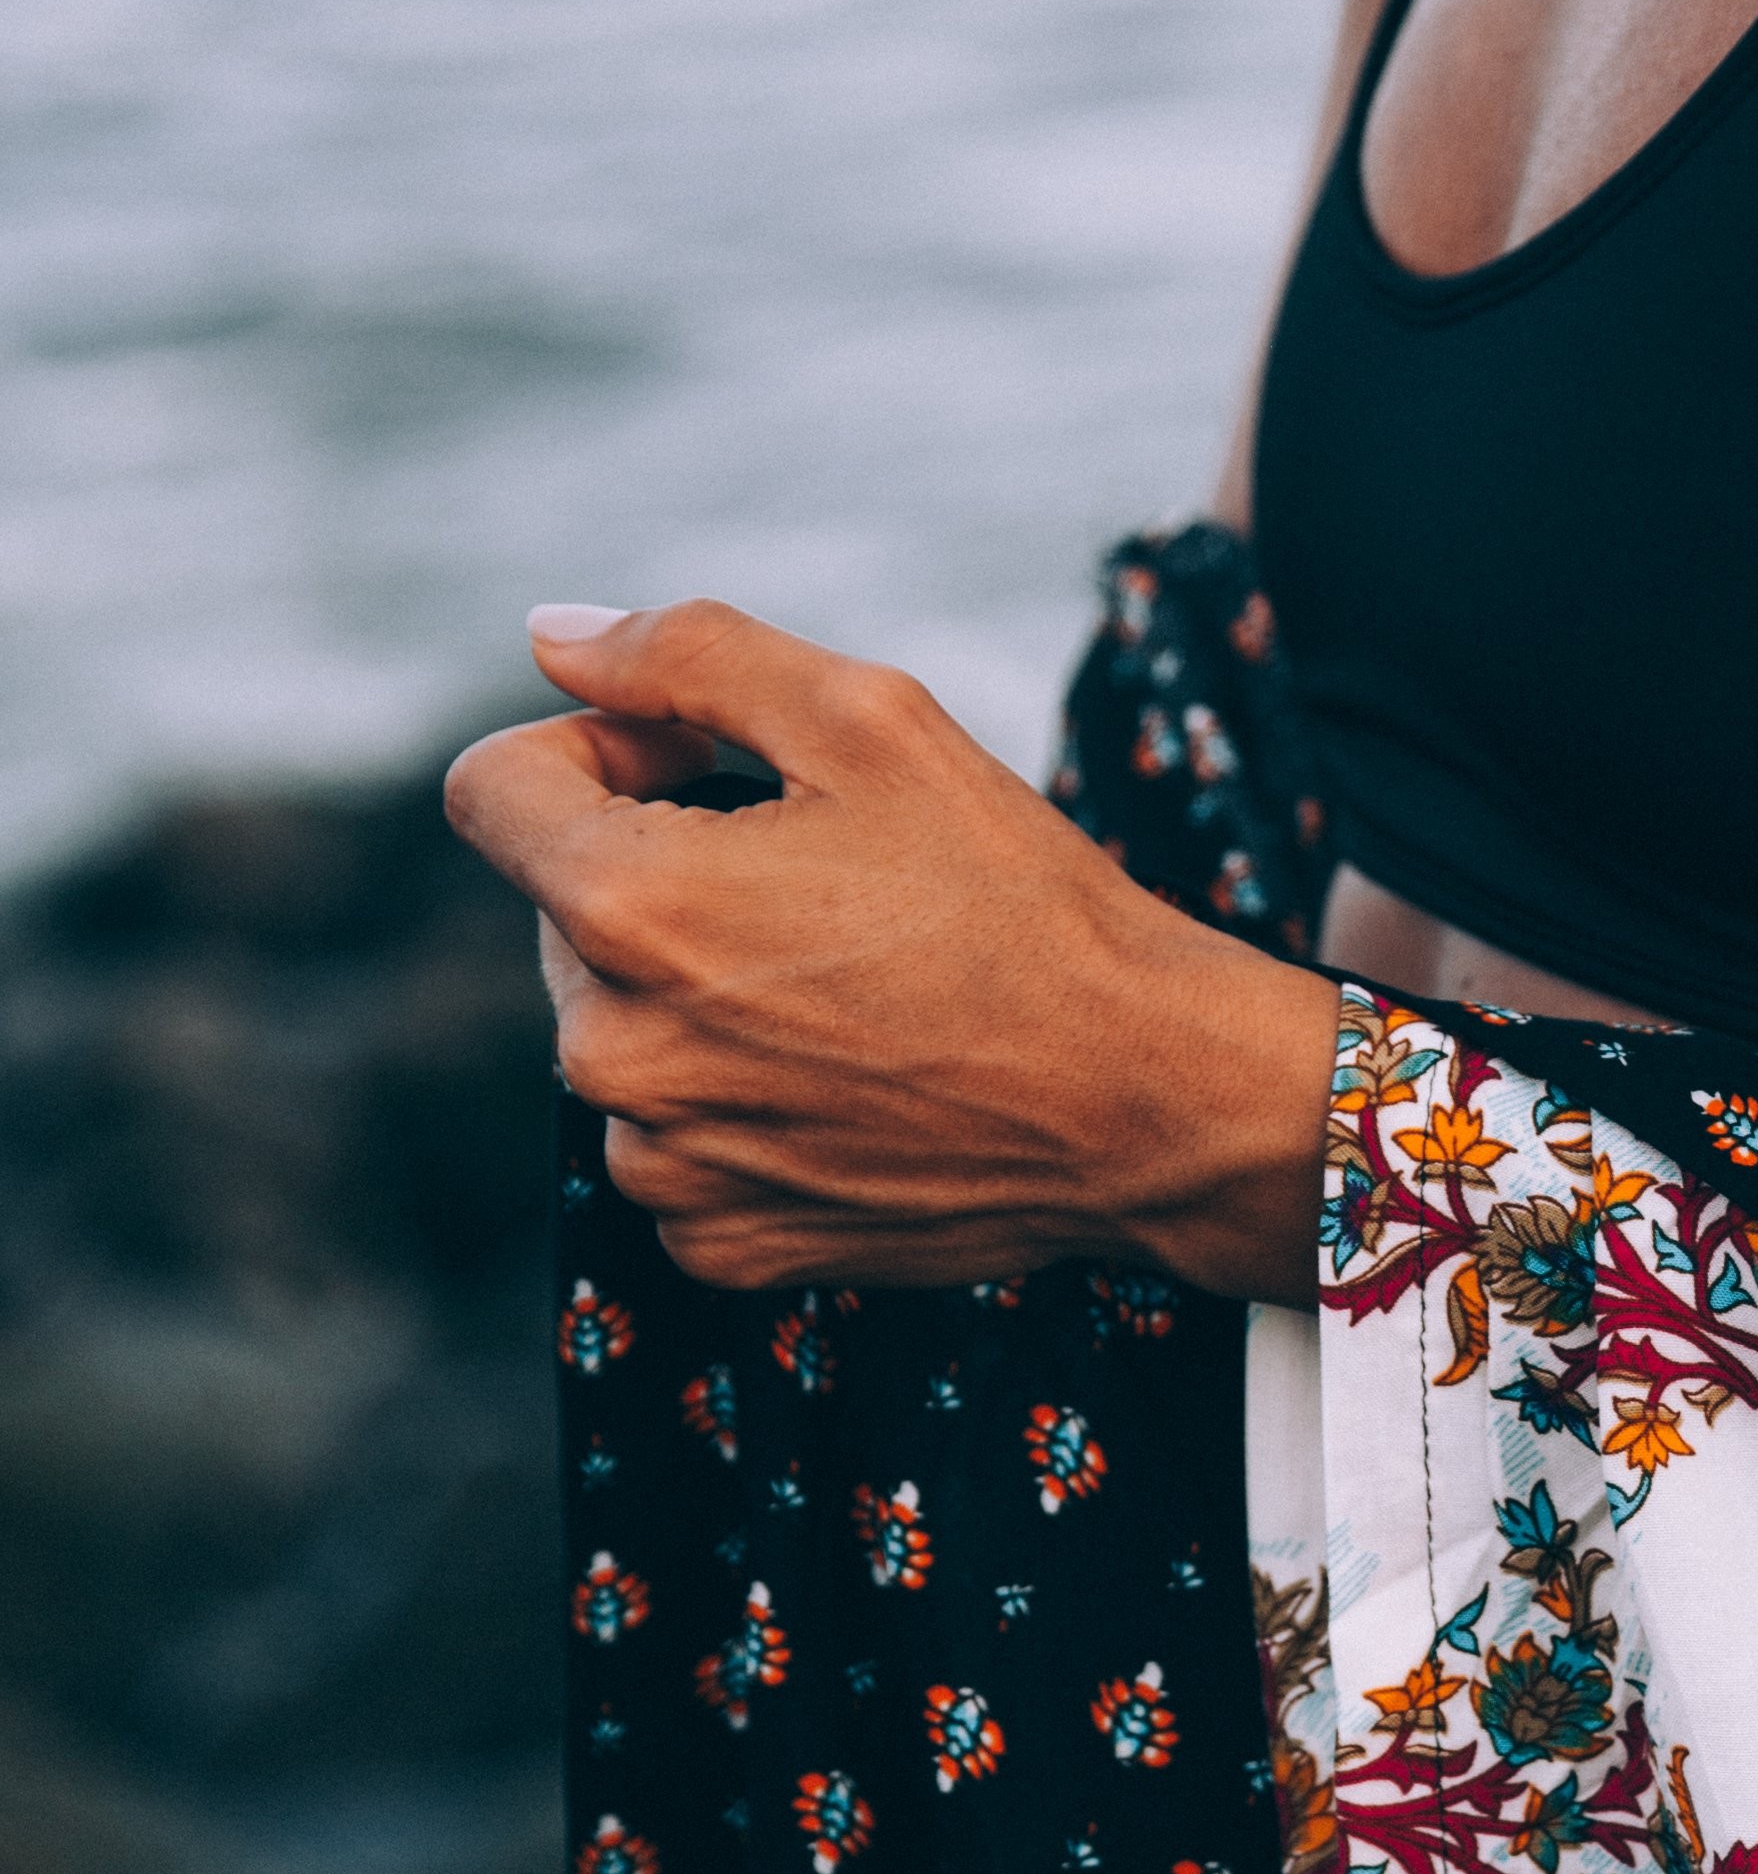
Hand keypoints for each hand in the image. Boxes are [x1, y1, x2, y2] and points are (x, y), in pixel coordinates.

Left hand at [444, 600, 1338, 1301]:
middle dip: (660, 871)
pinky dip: (740, 1102)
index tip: (703, 765)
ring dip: (698, 992)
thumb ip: (687, 654)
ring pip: (622, 1029)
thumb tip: (551, 632)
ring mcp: (662, 1163)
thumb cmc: (1021, 900)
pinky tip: (855, 1078)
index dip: (596, 744)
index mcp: (627, 907)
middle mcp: (613, 1052)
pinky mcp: (718, 1242)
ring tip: (851, 986)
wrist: (1149, 1101)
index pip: (491, 789)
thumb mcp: (872, 720)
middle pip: (564, 910)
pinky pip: (676, 1141)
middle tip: (823, 878)